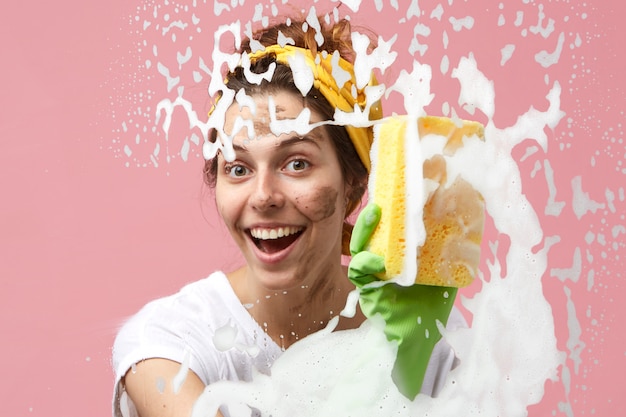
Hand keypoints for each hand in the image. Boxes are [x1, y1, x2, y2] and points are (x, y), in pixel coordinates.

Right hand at [348, 203, 457, 399]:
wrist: (422, 339)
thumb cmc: (431, 305)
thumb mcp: (444, 272)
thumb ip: (450, 251)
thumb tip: (469, 221)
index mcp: (398, 254)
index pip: (391, 226)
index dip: (392, 206)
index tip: (400, 186)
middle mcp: (382, 260)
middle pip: (374, 231)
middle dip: (377, 210)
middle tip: (386, 194)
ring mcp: (372, 274)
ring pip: (361, 246)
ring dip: (366, 229)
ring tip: (376, 212)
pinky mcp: (366, 290)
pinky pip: (359, 272)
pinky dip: (365, 263)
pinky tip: (378, 260)